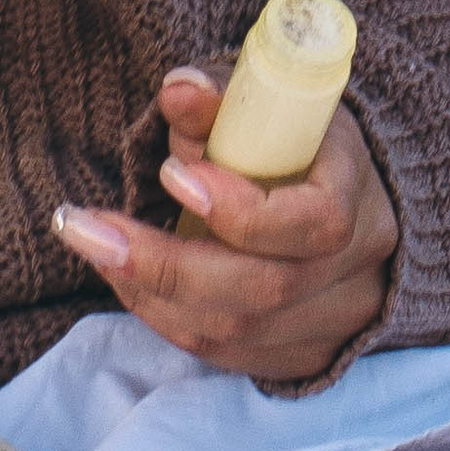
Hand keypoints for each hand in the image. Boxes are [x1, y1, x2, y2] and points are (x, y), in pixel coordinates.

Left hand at [51, 67, 398, 383]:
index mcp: (361, 197)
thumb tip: (177, 92)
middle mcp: (357, 273)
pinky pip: (227, 354)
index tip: (171, 173)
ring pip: (238, 331)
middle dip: (164, 263)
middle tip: (88, 228)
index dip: (241, 210)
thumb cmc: (297, 139)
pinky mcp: (302, 359)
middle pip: (264, 290)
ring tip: (95, 246)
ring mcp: (333, 326)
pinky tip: (127, 279)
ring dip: (151, 293)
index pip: (316, 223)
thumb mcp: (270, 104)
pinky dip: (167, 319)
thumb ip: (223, 101)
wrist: (339, 192)